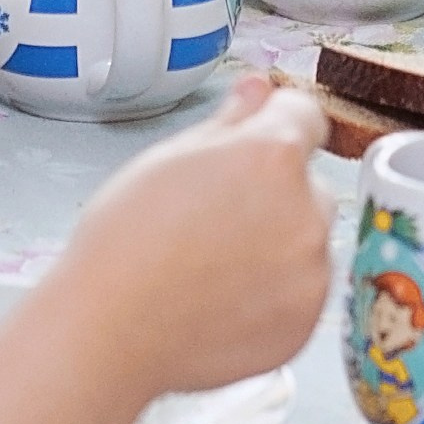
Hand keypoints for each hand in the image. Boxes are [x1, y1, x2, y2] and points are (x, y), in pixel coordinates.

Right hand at [61, 79, 333, 402]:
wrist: (111, 333)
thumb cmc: (125, 243)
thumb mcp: (168, 159)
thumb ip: (228, 120)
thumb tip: (259, 90)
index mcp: (273, 155)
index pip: (306, 114)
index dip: (275, 123)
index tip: (252, 142)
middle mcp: (307, 210)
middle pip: (307, 182)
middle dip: (274, 191)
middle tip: (216, 216)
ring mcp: (312, 271)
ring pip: (308, 238)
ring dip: (279, 242)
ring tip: (215, 265)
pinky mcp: (307, 320)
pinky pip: (303, 290)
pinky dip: (276, 292)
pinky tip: (225, 299)